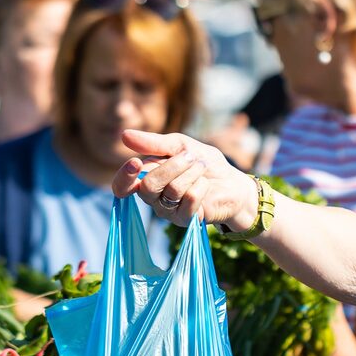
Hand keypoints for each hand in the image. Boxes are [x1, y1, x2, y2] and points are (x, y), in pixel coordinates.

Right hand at [112, 130, 258, 228]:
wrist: (232, 182)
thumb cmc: (204, 163)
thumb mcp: (180, 145)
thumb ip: (154, 143)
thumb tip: (124, 135)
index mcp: (146, 179)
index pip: (122, 186)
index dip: (124, 177)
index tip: (136, 162)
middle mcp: (153, 198)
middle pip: (148, 186)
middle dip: (172, 166)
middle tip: (191, 156)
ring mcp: (168, 211)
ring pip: (172, 191)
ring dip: (191, 173)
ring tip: (202, 168)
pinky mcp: (186, 220)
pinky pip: (190, 199)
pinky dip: (201, 185)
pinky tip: (206, 184)